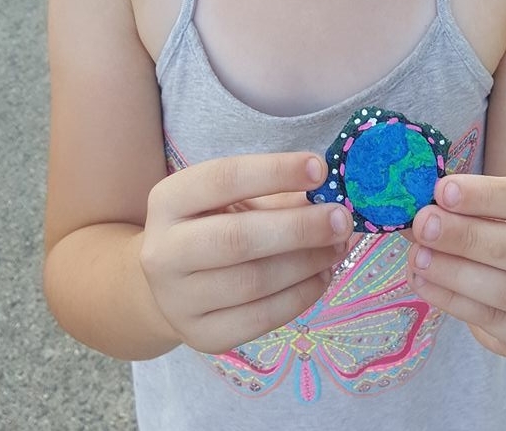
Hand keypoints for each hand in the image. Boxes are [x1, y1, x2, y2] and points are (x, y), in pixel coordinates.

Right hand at [139, 152, 353, 354]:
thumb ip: (274, 194)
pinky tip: (322, 275)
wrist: (169, 285)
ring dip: (307, 263)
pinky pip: (262, 318)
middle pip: (237, 239)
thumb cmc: (209, 226)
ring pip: (254, 283)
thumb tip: (331, 197)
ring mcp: (179, 301)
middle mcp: (163, 252)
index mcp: (169, 201)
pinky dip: (301, 295)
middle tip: (342, 219)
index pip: (223, 179)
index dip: (275, 172)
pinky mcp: (203, 336)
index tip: (320, 169)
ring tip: (338, 245)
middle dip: (299, 228)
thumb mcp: (228, 199)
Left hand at [407, 175, 505, 357]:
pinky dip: (454, 302)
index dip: (487, 196)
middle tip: (424, 225)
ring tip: (418, 257)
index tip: (443, 191)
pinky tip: (425, 283)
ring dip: (457, 274)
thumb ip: (469, 204)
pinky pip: (494, 323)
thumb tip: (413, 209)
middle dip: (467, 238)